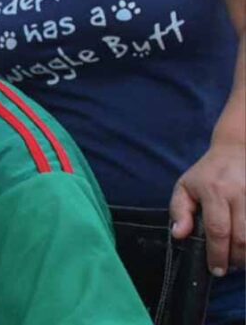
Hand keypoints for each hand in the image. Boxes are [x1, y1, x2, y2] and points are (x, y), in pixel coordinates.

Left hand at [169, 137, 245, 274]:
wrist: (237, 149)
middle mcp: (238, 194)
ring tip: (240, 262)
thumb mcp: (185, 186)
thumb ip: (179, 211)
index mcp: (214, 191)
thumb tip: (179, 235)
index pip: (218, 229)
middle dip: (236, 259)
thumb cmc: (208, 172)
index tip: (216, 269)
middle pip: (242, 237)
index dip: (217, 254)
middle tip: (229, 268)